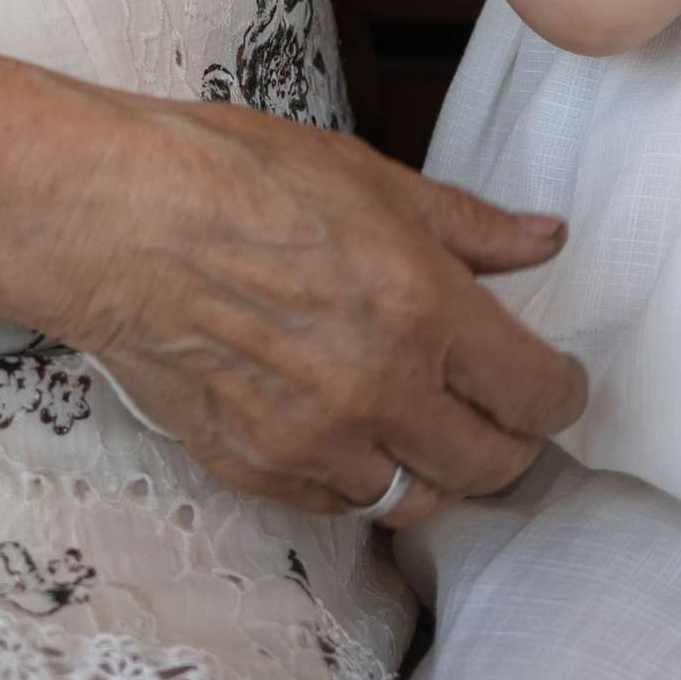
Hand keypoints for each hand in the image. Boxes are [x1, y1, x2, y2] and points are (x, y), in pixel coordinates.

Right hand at [61, 97, 584, 528]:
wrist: (115, 221)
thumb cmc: (231, 178)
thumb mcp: (367, 175)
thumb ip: (468, 224)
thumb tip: (543, 240)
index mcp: (421, 308)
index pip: (537, 395)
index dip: (565, 394)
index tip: (560, 382)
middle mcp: (379, 390)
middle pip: (493, 465)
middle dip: (513, 440)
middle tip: (502, 407)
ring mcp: (316, 443)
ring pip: (419, 498)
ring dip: (435, 466)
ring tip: (424, 422)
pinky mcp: (259, 471)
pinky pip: (340, 504)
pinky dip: (359, 476)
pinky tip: (349, 428)